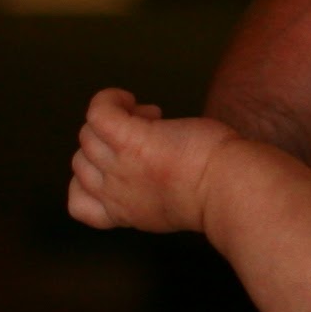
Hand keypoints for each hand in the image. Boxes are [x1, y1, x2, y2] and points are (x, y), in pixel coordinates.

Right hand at [68, 88, 236, 233]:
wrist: (232, 190)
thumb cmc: (220, 192)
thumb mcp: (172, 205)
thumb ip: (150, 192)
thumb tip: (148, 164)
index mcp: (124, 213)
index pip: (78, 203)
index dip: (90, 181)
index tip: (122, 167)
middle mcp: (114, 193)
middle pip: (82, 159)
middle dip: (109, 143)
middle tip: (150, 134)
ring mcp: (120, 166)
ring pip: (88, 134)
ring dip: (117, 119)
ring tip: (153, 117)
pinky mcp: (132, 140)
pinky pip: (99, 112)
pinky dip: (108, 99)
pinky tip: (129, 99)